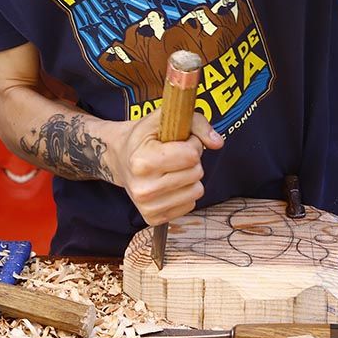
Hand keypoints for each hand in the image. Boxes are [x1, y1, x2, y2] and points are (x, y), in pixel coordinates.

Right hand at [111, 109, 222, 225]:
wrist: (119, 158)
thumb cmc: (144, 138)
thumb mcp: (163, 119)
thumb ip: (196, 124)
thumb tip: (218, 143)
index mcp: (142, 162)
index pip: (191, 155)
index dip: (191, 143)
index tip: (179, 141)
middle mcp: (143, 188)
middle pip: (196, 173)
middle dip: (192, 160)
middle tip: (175, 155)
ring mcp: (147, 206)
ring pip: (197, 191)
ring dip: (190, 177)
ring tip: (173, 169)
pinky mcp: (154, 218)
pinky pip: (190, 205)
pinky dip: (184, 192)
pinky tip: (170, 183)